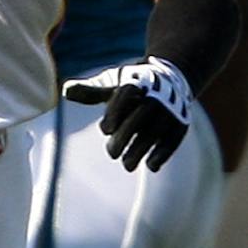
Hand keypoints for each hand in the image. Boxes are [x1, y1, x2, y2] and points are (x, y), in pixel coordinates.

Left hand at [63, 59, 193, 171]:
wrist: (168, 81)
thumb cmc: (130, 86)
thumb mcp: (111, 84)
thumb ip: (91, 91)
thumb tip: (67, 91)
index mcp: (136, 82)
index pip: (126, 93)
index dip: (116, 111)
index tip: (105, 129)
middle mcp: (155, 95)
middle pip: (141, 115)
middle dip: (126, 135)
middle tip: (112, 153)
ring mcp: (170, 110)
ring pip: (157, 129)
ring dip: (142, 148)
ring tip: (127, 165)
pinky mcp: (180, 124)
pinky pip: (174, 138)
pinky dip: (164, 152)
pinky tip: (151, 166)